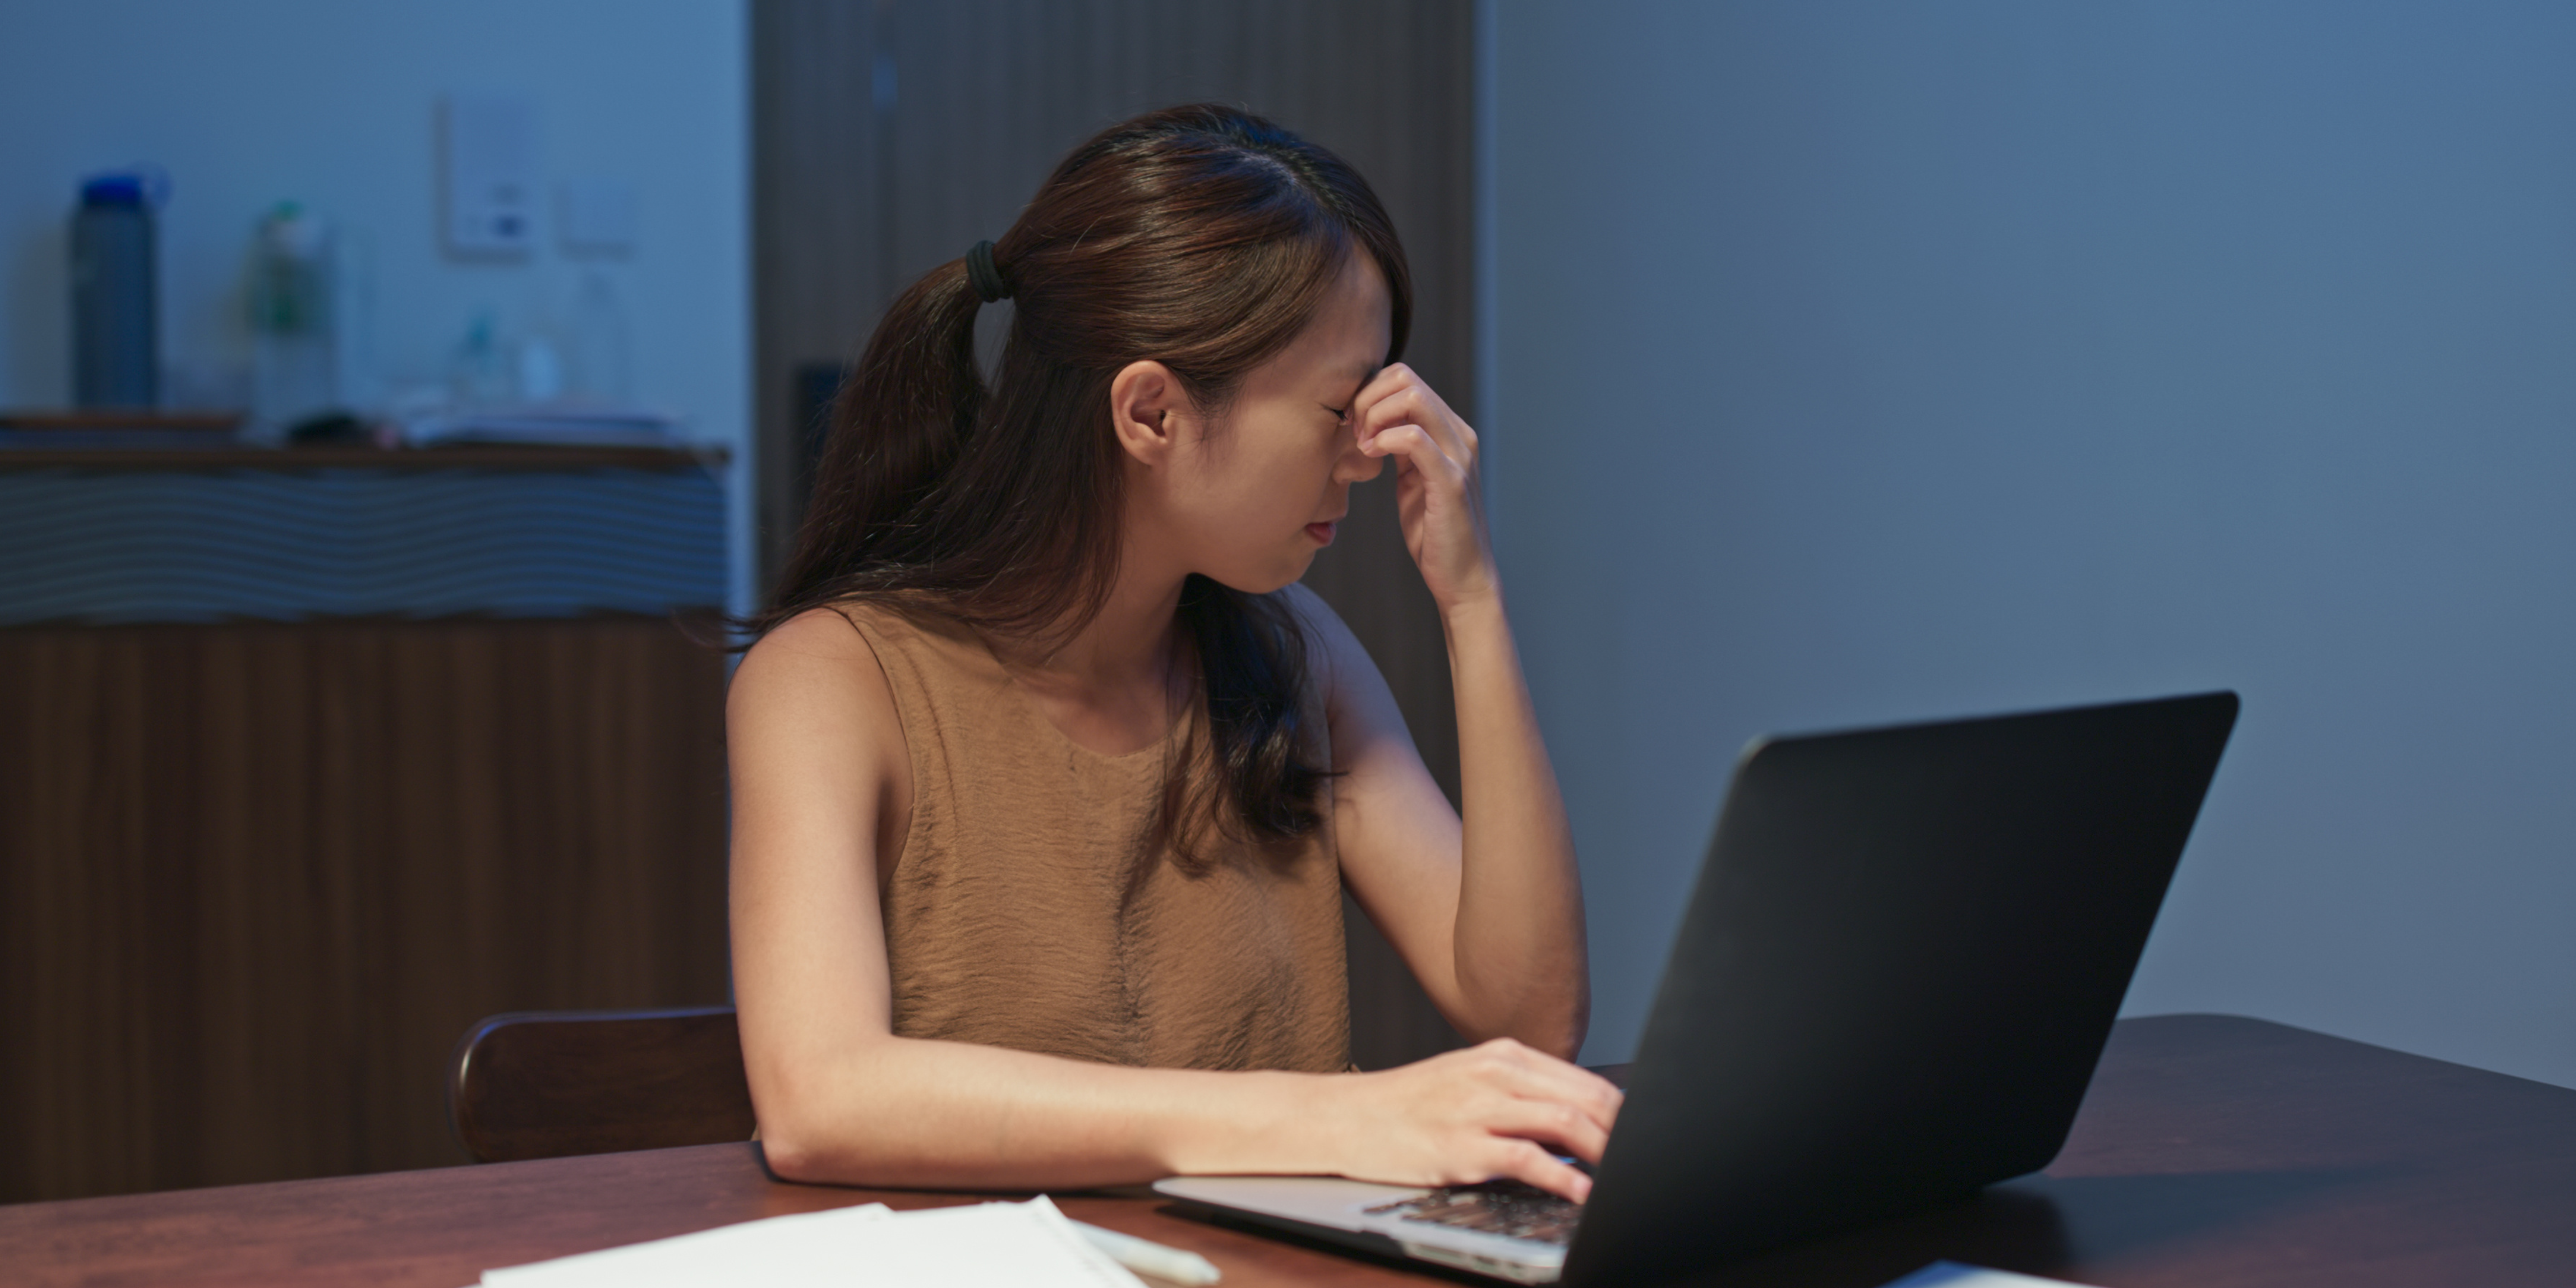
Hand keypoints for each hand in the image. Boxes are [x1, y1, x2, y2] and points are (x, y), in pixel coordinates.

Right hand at [1316, 1038, 1621, 1202]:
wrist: (1348, 1117)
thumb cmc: (1409, 1105)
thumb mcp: (1469, 1081)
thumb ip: (1520, 1093)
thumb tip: (1575, 1120)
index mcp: (1502, 1057)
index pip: (1583, 1080)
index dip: (1620, 1110)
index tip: (1640, 1135)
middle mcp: (1495, 1075)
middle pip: (1584, 1097)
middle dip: (1621, 1131)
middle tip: (1642, 1157)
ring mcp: (1479, 1109)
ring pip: (1564, 1121)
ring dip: (1604, 1151)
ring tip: (1622, 1175)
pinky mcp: (1464, 1147)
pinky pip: (1529, 1160)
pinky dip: (1565, 1178)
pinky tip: (1582, 1194)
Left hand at [1353, 364, 1495, 612]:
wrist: (1462, 577)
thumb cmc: (1433, 532)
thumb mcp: (1412, 479)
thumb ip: (1400, 449)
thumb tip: (1371, 424)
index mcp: (1449, 431)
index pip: (1405, 379)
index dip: (1370, 393)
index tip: (1351, 424)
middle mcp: (1459, 435)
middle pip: (1406, 378)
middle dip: (1368, 398)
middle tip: (1352, 432)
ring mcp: (1459, 455)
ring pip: (1413, 398)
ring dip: (1374, 415)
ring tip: (1362, 445)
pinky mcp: (1451, 481)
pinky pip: (1416, 438)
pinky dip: (1386, 439)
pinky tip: (1371, 455)